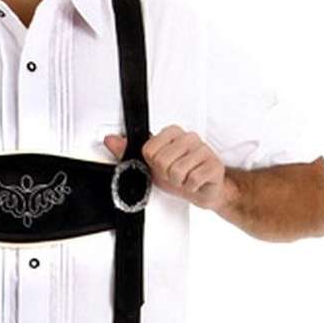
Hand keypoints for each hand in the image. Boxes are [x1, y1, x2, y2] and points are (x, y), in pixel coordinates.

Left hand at [104, 126, 227, 210]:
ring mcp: (203, 149)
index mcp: (172, 133)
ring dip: (179, 182)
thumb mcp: (150, 164)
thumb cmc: (179, 175)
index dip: (153, 165)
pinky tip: (195, 182)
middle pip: (163, 161)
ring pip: (177, 171)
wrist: (203, 189)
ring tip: (185, 179)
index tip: (162, 166)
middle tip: (175, 174)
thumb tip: (110, 140)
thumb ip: (128, 151)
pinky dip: (191, 187)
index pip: (149, 150)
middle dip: (166, 175)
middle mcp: (188, 137)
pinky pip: (192, 180)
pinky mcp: (213, 164)